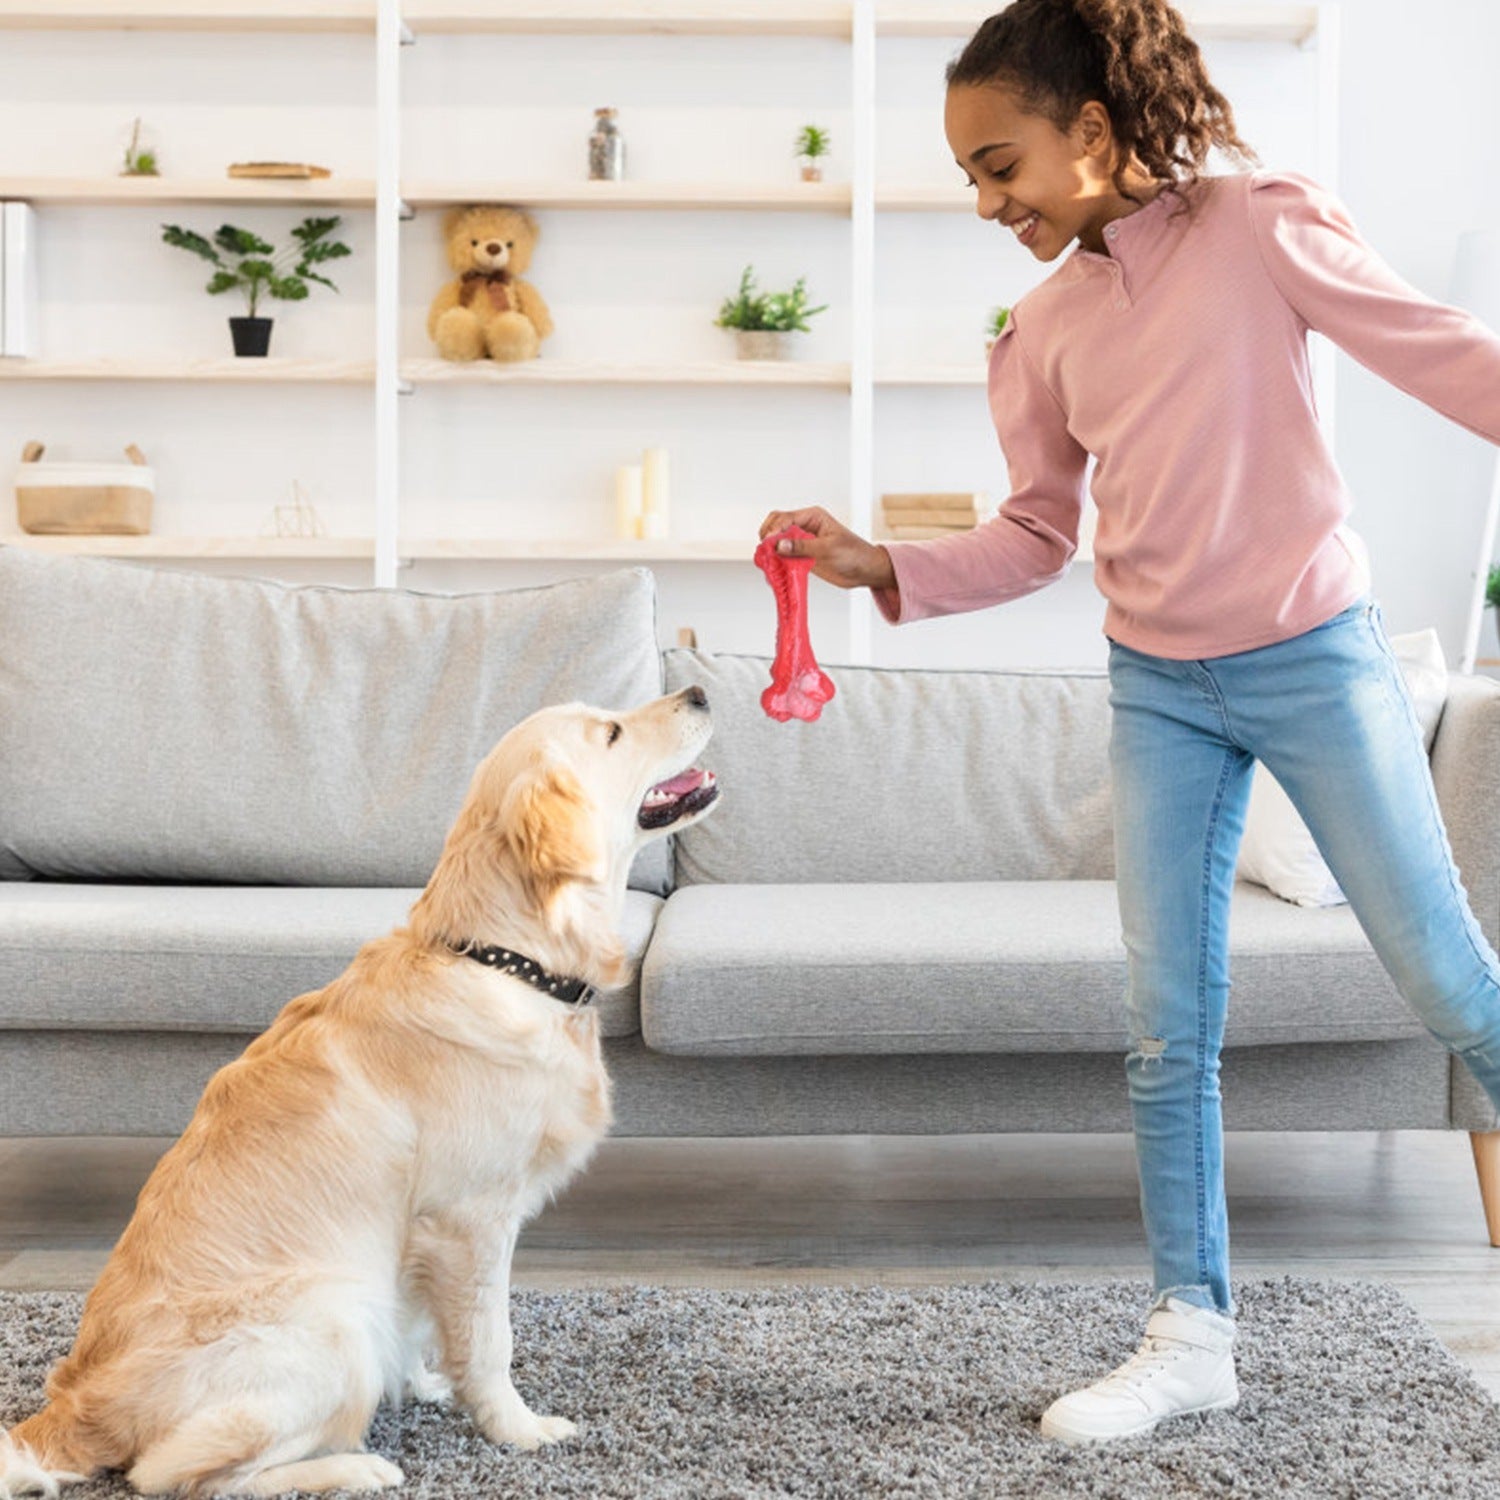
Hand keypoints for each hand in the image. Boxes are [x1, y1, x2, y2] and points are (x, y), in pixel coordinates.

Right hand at [758, 506, 896, 592]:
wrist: (865, 570)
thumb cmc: (854, 553)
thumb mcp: (828, 549)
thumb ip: (802, 547)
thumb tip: (779, 545)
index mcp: (813, 517)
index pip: (786, 517)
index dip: (775, 529)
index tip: (769, 543)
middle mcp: (805, 527)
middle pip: (777, 525)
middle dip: (768, 535)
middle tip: (765, 550)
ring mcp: (802, 542)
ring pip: (778, 541)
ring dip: (770, 549)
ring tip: (767, 560)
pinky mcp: (802, 556)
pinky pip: (784, 556)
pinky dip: (777, 561)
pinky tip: (775, 569)